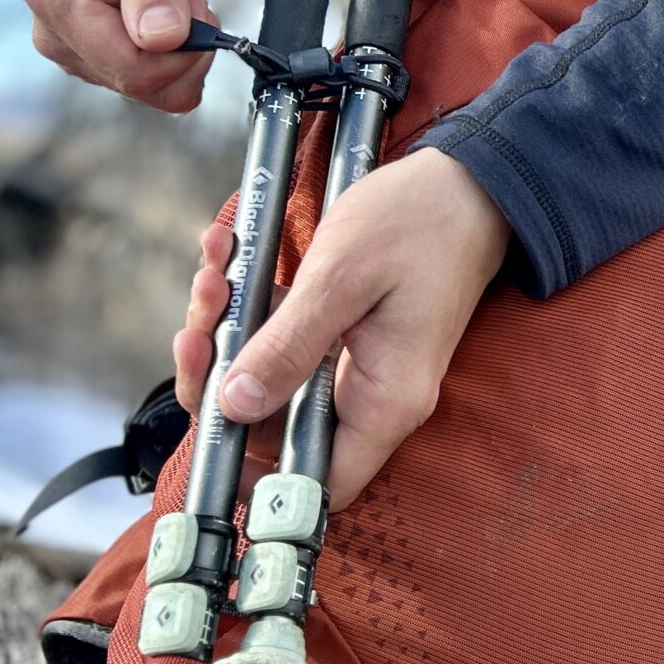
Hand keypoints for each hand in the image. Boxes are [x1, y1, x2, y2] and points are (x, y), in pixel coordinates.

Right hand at [25, 0, 216, 111]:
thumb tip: (160, 40)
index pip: (127, 66)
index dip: (182, 54)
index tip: (203, 7)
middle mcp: (53, 25)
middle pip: (134, 82)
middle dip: (183, 49)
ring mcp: (68, 39)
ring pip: (141, 85)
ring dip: (178, 50)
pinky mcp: (88, 44)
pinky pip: (138, 75)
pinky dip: (169, 52)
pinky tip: (169, 10)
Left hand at [174, 148, 512, 504]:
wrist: (466, 181)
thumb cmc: (419, 222)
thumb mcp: (341, 278)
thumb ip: (288, 346)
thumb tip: (233, 406)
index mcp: (384, 402)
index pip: (314, 483)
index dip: (254, 477)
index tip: (208, 430)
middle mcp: (372, 398)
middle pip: (275, 428)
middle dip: (221, 378)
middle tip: (198, 327)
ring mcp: (358, 368)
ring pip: (270, 380)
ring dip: (229, 332)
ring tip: (214, 274)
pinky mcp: (345, 337)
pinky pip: (284, 341)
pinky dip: (251, 305)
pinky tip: (230, 255)